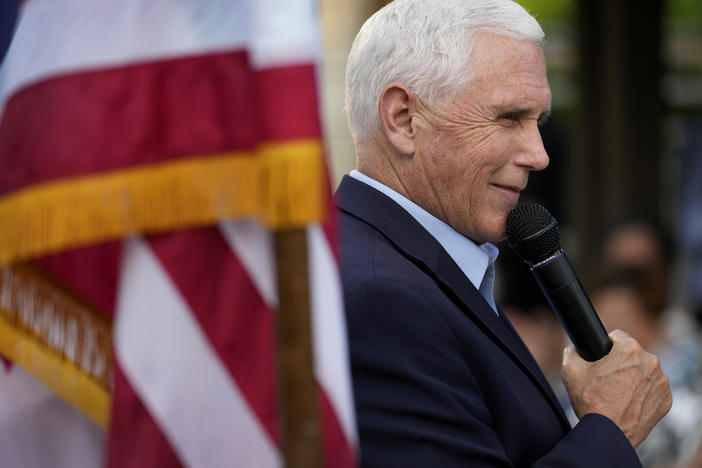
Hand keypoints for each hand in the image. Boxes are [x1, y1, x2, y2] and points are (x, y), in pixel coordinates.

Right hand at [561, 329, 671, 447]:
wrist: (608, 434)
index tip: (603, 357)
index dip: (607, 346)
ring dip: (634, 377)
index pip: (618, 336)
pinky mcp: (666, 400)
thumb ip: (572, 352)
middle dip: (621, 362)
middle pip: (633, 354)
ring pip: (645, 372)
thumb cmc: (590, 401)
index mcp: (630, 350)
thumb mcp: (570, 371)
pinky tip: (629, 403)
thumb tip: (574, 349)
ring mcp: (662, 382)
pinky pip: (654, 390)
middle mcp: (651, 362)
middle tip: (607, 378)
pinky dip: (643, 394)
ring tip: (617, 393)